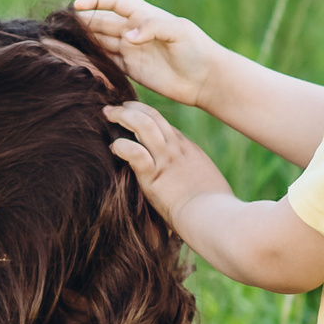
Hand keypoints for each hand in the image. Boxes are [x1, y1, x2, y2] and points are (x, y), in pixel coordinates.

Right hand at [72, 0, 225, 107]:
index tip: (77, 6)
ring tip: (62, 45)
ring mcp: (130, 50)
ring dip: (84, 42)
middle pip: (101, 22)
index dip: (94, 0)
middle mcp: (133, 30)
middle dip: (81, 23)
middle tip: (60, 28)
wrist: (205, 79)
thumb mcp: (179, 32)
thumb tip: (128, 36)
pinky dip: (93, 62)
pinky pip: (106, 63)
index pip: (113, 1)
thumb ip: (152, 28)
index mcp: (142, 15)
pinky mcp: (130, 70)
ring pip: (100, 42)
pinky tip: (79, 64)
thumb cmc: (196, 50)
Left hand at [102, 100, 232, 233]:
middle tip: (118, 107)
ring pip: (142, 125)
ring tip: (108, 113)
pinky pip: (133, 151)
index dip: (148, 118)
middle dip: (133, 108)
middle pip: (153, 117)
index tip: (136, 117)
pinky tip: (113, 148)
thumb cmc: (215, 209)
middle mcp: (177, 148)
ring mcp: (166, 159)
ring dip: (123, 116)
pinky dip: (121, 146)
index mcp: (190, 150)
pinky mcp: (153, 175)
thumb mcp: (210, 185)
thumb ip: (198, 180)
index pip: (166, 126)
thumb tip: (194, 190)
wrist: (213, 216)